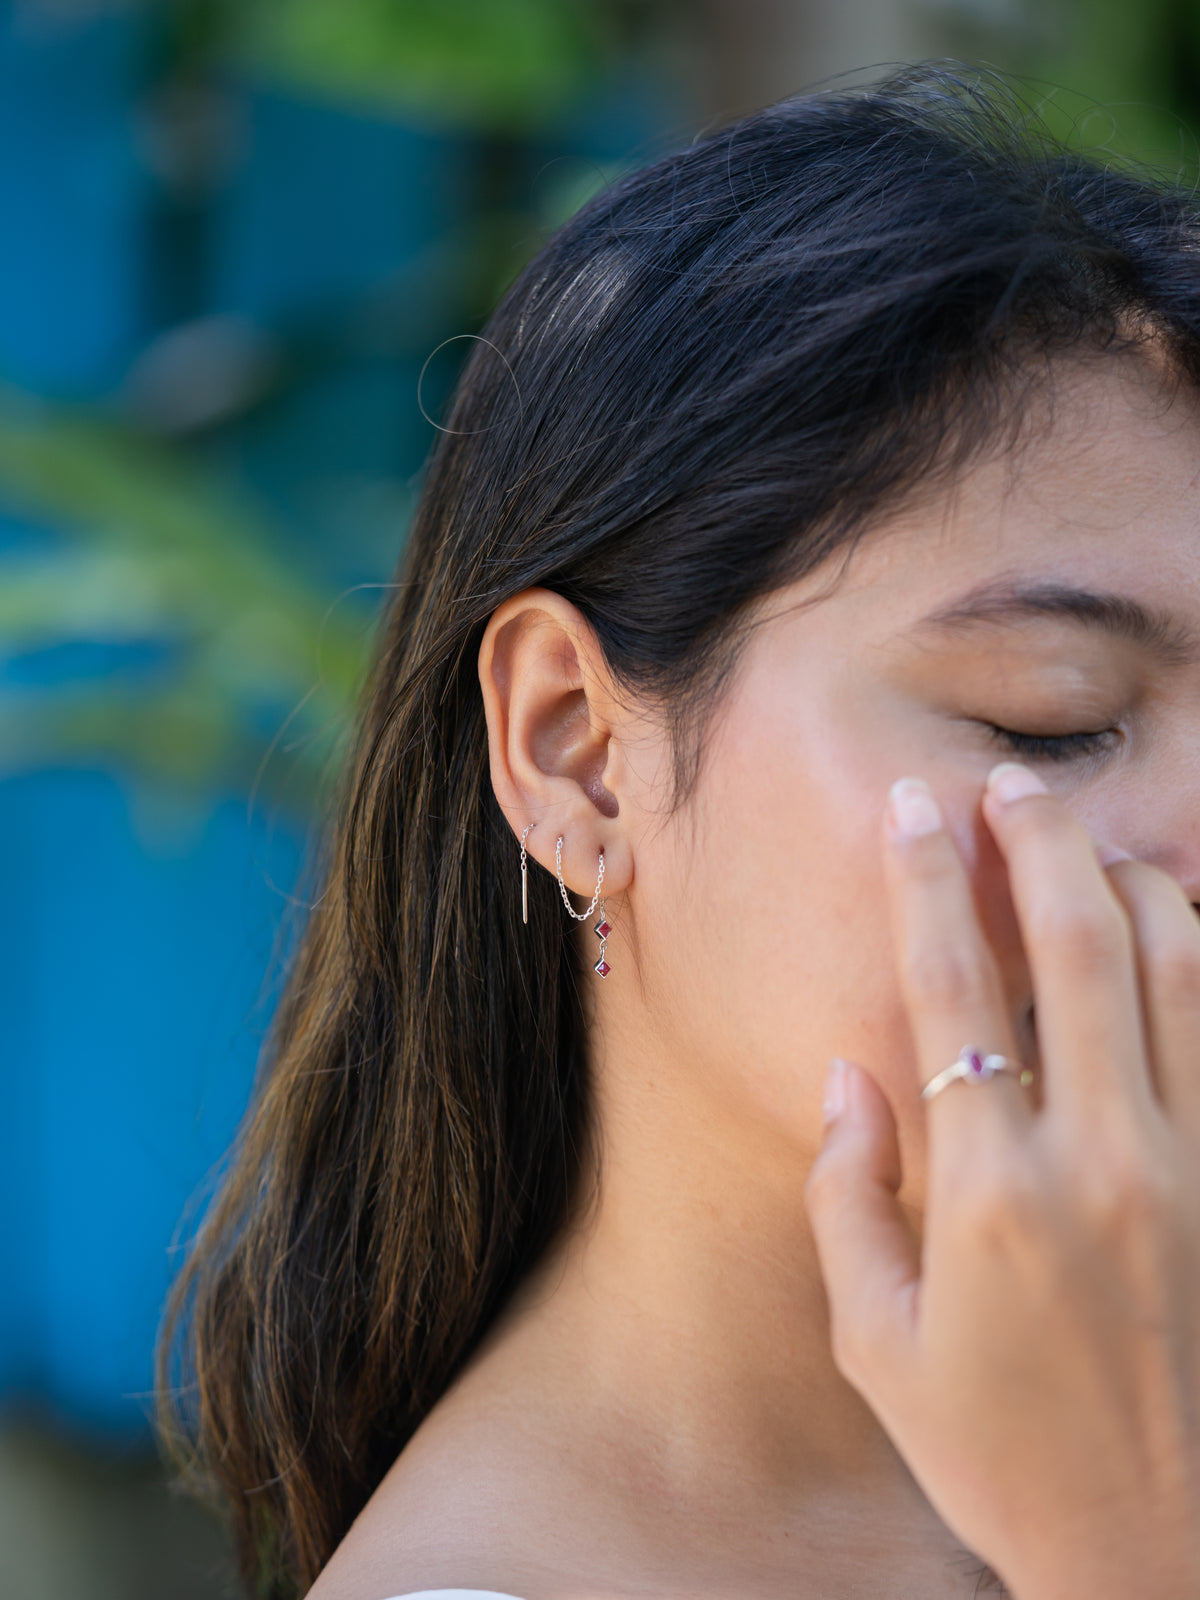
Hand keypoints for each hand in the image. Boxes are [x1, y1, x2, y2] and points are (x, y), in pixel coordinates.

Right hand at [804, 761, 1199, 1599]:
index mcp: (990, 1194)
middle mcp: (1103, 1159)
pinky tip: (1186, 930)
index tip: (914, 809)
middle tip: (1012, 786)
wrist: (1166, 1562)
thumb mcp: (879, 1347)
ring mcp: (1194, 1169)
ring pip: (1184, 971)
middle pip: (1079, 945)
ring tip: (1097, 843)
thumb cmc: (1005, 1459)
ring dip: (1138, 884)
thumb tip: (848, 1076)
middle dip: (1040, 841)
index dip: (926, 880)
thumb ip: (847, 1200)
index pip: (951, 987)